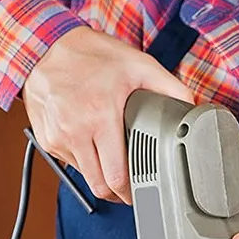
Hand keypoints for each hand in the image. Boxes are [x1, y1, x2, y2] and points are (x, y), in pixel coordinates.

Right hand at [22, 26, 194, 202]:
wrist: (46, 45)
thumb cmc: (93, 54)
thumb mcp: (139, 64)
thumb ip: (170, 88)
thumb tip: (193, 107)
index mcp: (100, 117)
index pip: (116, 177)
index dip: (131, 193)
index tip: (141, 193)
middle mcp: (74, 131)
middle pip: (99, 186)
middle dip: (117, 193)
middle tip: (130, 190)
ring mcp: (57, 136)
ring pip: (84, 175)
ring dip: (99, 174)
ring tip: (112, 160)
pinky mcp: (45, 138)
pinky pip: (68, 161)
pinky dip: (82, 159)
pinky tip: (91, 142)